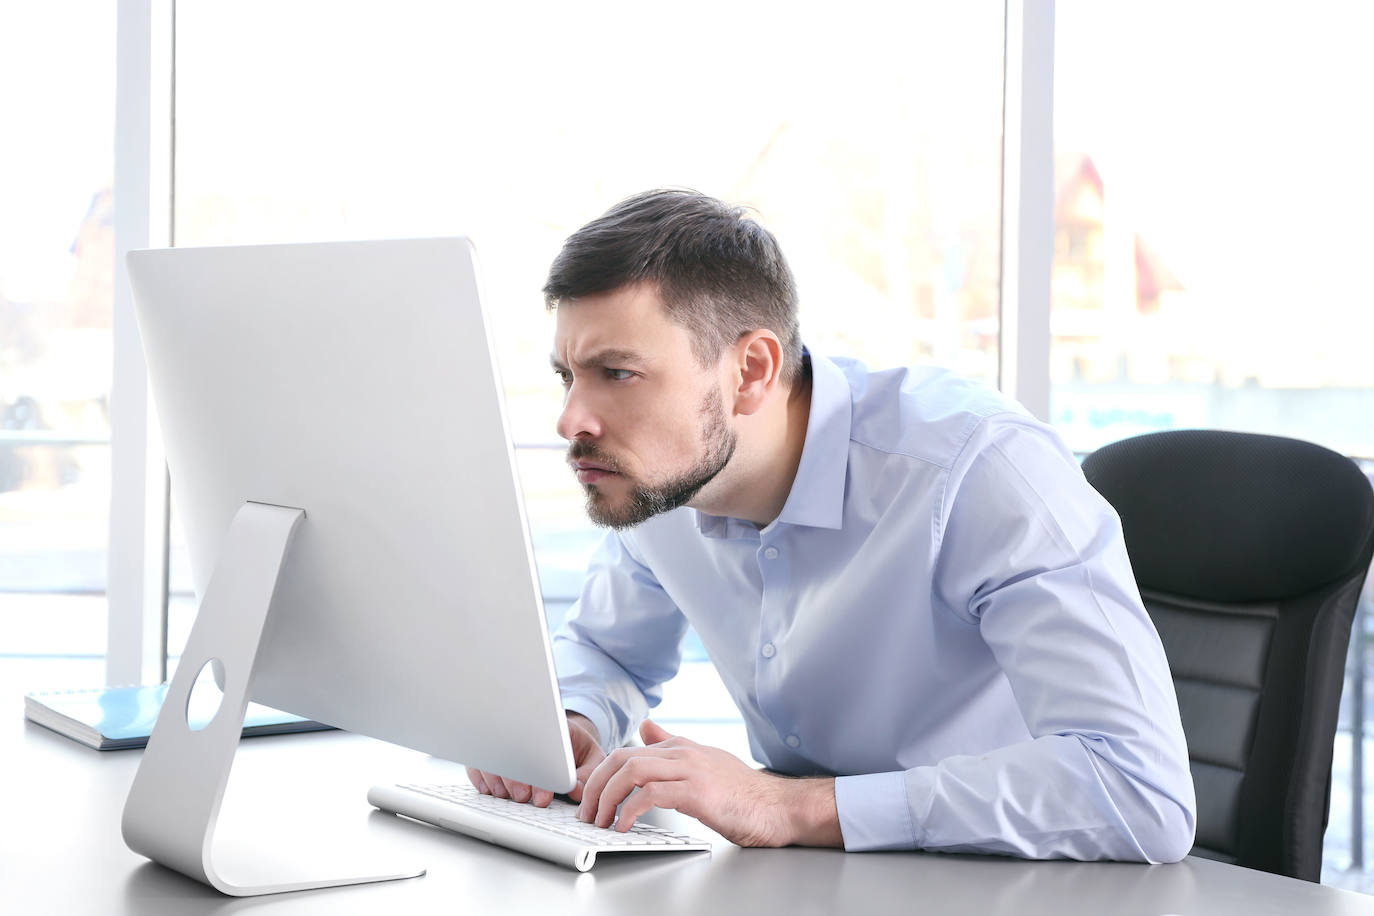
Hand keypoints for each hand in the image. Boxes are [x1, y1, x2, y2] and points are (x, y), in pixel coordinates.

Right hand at [466, 712, 605, 805]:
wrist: (564, 734)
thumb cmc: (578, 747)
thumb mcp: (593, 757)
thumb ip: (587, 774)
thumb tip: (575, 791)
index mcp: (554, 727)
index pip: (543, 745)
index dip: (542, 775)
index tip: (544, 795)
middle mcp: (526, 729)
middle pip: (511, 749)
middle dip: (515, 778)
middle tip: (523, 797)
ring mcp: (507, 738)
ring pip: (492, 755)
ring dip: (496, 778)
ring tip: (506, 796)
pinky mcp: (493, 749)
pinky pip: (478, 760)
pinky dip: (480, 776)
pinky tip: (489, 789)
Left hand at [576, 720, 841, 847]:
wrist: (779, 807)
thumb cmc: (744, 793)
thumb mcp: (703, 761)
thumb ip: (673, 744)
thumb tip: (646, 727)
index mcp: (681, 747)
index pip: (628, 752)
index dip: (603, 775)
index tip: (592, 798)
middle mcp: (683, 753)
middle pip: (622, 758)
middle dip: (596, 785)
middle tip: (587, 811)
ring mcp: (691, 770)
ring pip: (632, 770)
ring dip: (608, 796)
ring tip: (600, 819)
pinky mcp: (698, 792)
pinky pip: (652, 794)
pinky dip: (631, 809)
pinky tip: (624, 825)